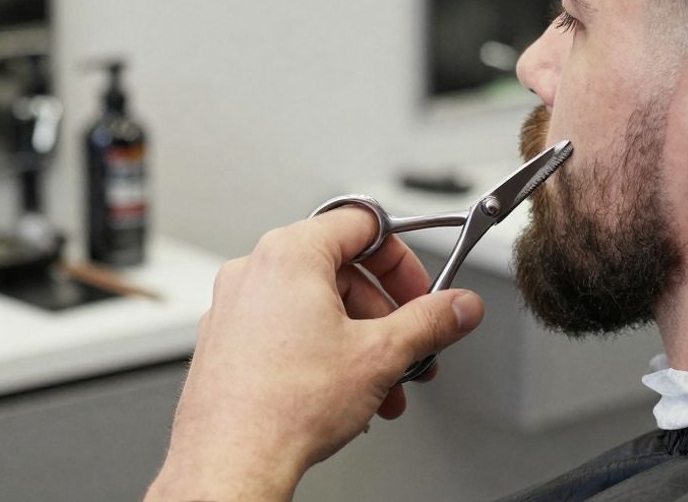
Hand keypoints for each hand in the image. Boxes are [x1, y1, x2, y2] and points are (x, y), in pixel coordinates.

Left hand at [146, 208, 485, 500]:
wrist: (231, 464)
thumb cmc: (283, 408)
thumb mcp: (381, 356)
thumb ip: (431, 321)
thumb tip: (460, 306)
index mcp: (289, 254)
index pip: (362, 224)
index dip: (402, 258)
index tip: (422, 288)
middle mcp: (254, 271)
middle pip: (342, 270)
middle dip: (387, 314)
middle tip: (412, 343)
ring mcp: (235, 308)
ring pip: (317, 306)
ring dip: (362, 342)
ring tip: (384, 382)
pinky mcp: (227, 343)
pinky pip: (288, 330)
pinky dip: (324, 352)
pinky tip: (347, 392)